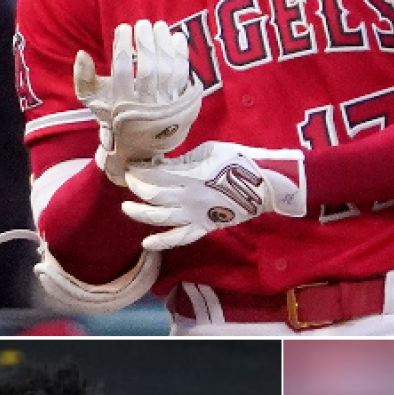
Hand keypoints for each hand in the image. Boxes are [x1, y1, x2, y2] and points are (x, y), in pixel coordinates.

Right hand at [75, 20, 202, 184]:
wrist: (142, 145)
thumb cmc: (115, 116)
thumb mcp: (93, 101)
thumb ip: (83, 79)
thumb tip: (82, 54)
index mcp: (121, 105)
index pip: (122, 72)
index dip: (123, 48)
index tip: (123, 28)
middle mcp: (146, 106)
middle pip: (149, 70)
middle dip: (146, 44)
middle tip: (142, 24)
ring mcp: (166, 105)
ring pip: (168, 71)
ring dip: (164, 45)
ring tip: (159, 25)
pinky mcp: (182, 103)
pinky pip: (184, 76)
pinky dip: (181, 55)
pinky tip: (176, 37)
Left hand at [122, 142, 306, 250]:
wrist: (267, 185)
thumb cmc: (240, 161)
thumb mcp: (209, 151)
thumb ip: (184, 160)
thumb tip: (163, 165)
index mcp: (191, 174)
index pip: (154, 173)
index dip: (139, 169)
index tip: (132, 164)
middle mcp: (188, 196)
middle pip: (152, 194)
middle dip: (136, 186)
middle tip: (129, 179)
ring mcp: (195, 214)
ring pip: (159, 217)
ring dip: (139, 212)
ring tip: (127, 207)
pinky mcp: (204, 227)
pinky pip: (180, 238)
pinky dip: (162, 242)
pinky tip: (146, 244)